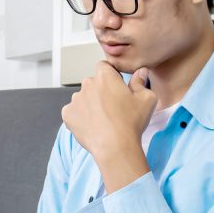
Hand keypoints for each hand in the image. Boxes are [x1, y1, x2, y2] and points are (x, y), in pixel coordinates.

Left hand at [61, 63, 155, 192]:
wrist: (115, 146)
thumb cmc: (131, 122)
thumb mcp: (146, 99)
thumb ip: (141, 81)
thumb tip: (140, 71)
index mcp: (105, 76)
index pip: (103, 66)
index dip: (110, 75)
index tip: (116, 86)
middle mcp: (87, 84)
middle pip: (93, 83)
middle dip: (100, 91)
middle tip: (111, 108)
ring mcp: (75, 99)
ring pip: (82, 98)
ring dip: (90, 104)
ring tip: (102, 120)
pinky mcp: (67, 114)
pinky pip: (73, 112)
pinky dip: (80, 117)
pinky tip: (92, 126)